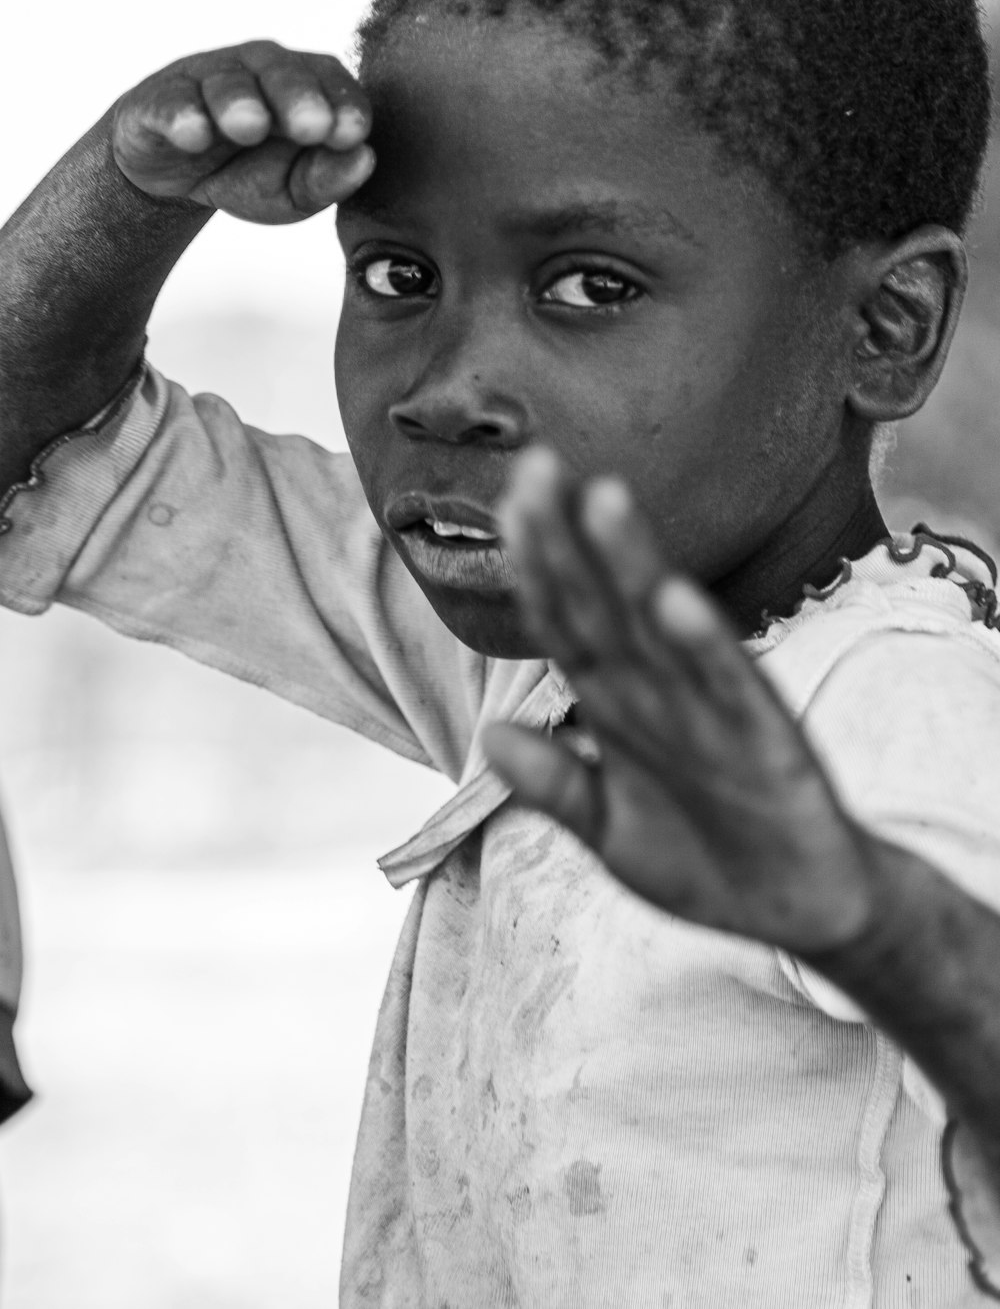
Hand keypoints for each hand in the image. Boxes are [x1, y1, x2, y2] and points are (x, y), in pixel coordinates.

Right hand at [111, 39, 373, 222]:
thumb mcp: (293, 191)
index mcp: (304, 86)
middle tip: (311, 126)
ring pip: (227, 82)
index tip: (352, 134)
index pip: (332, 82)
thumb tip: (366, 158)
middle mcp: (259, 70)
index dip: (344, 104)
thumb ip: (328, 178)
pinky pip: (172, 101)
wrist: (174, 177)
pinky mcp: (159, 99)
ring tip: (249, 127)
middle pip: (283, 72)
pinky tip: (193, 134)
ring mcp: (207, 79)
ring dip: (240, 102)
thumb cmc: (247, 175)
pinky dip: (182, 115)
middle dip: (298, 97)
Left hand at [482, 448, 878, 954]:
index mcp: (621, 709)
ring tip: (600, 498)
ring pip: (660, 628)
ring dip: (631, 565)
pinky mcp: (761, 741)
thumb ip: (556, 786)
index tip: (505, 504)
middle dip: (565, 539)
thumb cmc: (705, 860)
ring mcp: (709, 711)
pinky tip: (674, 601)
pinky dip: (701, 645)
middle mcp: (659, 695)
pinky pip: (726, 687)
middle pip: (602, 606)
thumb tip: (487, 735)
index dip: (534, 569)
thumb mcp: (612, 833)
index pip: (566, 625)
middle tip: (534, 463)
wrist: (799, 909)